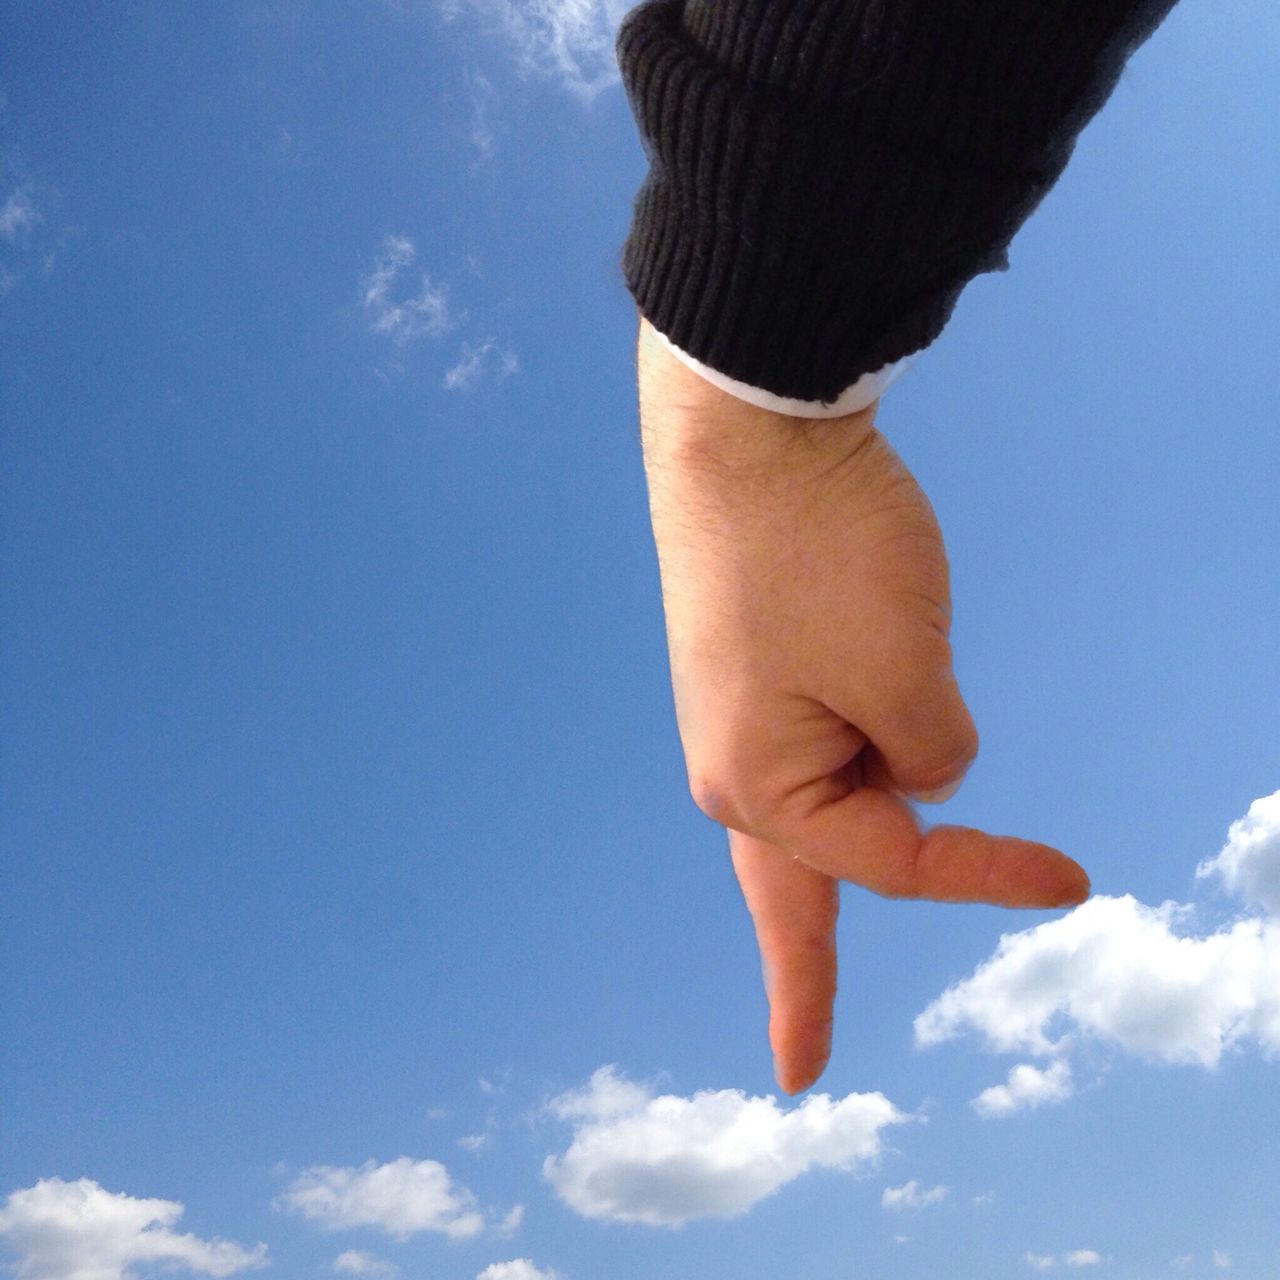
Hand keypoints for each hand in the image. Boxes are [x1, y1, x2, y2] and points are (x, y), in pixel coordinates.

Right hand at [635, 316, 1088, 1093]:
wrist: (744, 427)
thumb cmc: (813, 552)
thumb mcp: (907, 671)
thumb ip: (932, 750)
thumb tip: (924, 762)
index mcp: (760, 786)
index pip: (896, 859)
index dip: (988, 872)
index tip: (1076, 884)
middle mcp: (732, 762)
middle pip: (797, 886)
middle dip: (805, 976)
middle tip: (802, 1063)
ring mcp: (736, 711)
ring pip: (821, 797)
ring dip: (873, 799)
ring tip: (850, 797)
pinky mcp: (753, 665)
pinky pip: (817, 735)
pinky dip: (865, 731)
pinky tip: (862, 719)